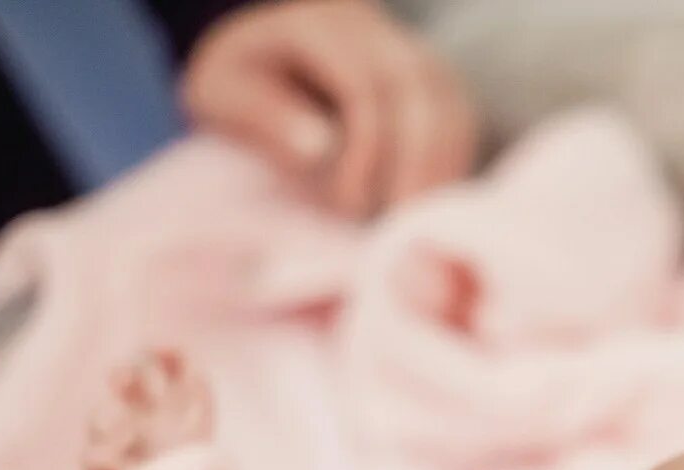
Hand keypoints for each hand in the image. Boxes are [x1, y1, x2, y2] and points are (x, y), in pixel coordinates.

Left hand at [182, 0, 476, 217]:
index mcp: (321, 28)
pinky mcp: (438, 85)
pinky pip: (461, 125)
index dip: (365, 151)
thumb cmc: (243, 83)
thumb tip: (319, 148)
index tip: (347, 205)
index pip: (364, 88)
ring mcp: (415, 56)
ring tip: (419, 226)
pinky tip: (432, 209)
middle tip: (401, 227)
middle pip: (421, 94)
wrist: (273, 52)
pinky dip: (451, 169)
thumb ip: (263, 115)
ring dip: (440, 172)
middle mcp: (379, 33)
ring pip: (451, 108)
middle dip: (415, 166)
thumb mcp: (222, 92)